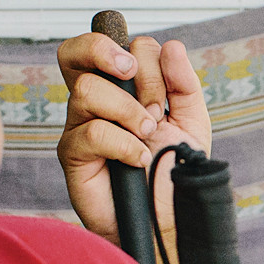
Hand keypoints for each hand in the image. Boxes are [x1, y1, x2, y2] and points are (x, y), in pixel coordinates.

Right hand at [53, 29, 213, 241]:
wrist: (167, 219)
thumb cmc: (173, 170)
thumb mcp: (191, 121)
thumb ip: (183, 83)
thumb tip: (171, 45)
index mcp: (118, 87)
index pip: (109, 44)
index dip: (139, 54)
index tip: (163, 89)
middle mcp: (92, 102)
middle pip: (73, 53)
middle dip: (104, 52)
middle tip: (131, 74)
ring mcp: (78, 127)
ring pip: (87, 91)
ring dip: (128, 110)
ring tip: (148, 134)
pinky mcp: (71, 156)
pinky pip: (92, 132)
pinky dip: (125, 144)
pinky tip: (139, 160)